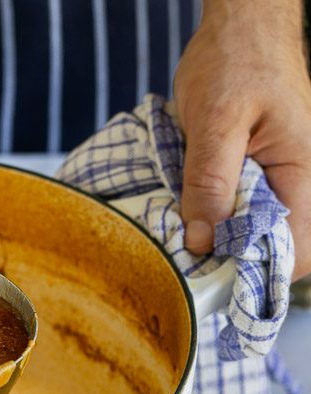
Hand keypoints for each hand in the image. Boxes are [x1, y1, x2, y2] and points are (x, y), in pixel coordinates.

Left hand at [174, 0, 310, 277]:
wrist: (239, 26)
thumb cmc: (235, 61)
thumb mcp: (215, 122)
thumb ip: (210, 183)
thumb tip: (203, 241)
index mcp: (302, 174)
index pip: (296, 251)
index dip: (258, 273)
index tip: (214, 277)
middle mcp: (296, 183)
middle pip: (271, 248)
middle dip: (231, 261)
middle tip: (187, 260)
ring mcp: (275, 181)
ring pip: (250, 234)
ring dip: (217, 241)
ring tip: (183, 236)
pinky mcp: (255, 176)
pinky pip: (236, 211)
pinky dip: (211, 218)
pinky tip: (187, 214)